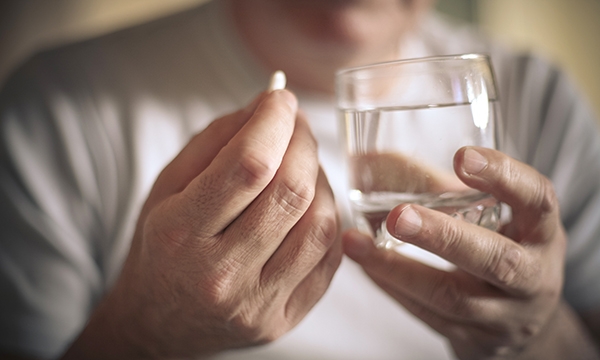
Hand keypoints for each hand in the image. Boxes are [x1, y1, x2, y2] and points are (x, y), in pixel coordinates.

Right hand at [64, 90, 341, 358]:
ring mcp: (258, 304)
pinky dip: (327, 217)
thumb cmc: (163, 247)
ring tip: (300, 167)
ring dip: (320, 179)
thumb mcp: (168, 187)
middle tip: (295, 126)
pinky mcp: (285, 319)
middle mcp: (221, 276)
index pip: (247, 167)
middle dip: (303, 143)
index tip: (281, 98)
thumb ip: (216, 140)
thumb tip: (269, 103)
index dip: (274, 122)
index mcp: (180, 236)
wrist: (160, 322)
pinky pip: (330, 256)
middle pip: (291, 192)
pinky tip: (308, 205)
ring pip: (321, 223)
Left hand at [343, 147, 594, 358]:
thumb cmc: (502, 248)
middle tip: (399, 216)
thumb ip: (447, 189)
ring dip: (398, 268)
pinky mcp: (474, 339)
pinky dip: (393, 286)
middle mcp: (533, 276)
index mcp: (542, 232)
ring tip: (357, 243)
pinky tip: (366, 264)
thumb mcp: (494, 217)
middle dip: (443, 236)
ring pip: (451, 297)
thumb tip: (370, 161)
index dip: (504, 177)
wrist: (522, 319)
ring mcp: (505, 316)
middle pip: (495, 260)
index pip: (537, 200)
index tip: (463, 157)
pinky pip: (428, 314)